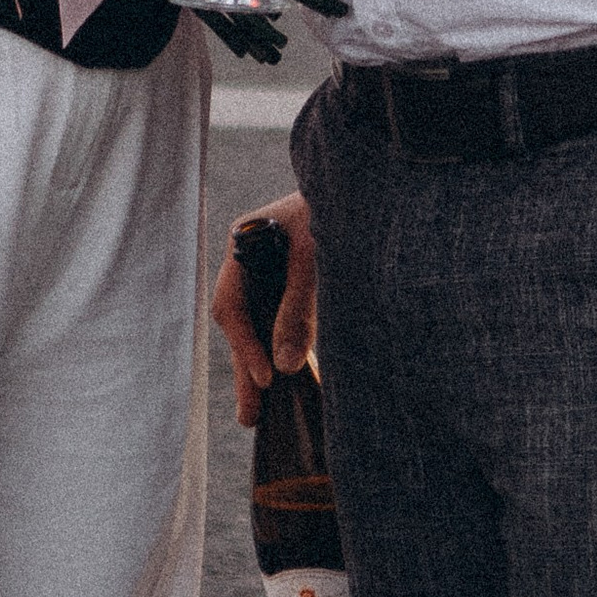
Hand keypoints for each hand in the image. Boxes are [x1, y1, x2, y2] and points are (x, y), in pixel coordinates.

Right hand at [212, 191, 315, 427]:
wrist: (364, 180)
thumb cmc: (333, 208)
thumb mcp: (314, 255)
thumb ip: (297, 308)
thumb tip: (284, 366)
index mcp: (245, 241)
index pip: (232, 304)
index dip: (246, 346)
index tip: (267, 378)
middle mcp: (252, 258)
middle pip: (242, 322)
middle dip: (247, 368)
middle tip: (250, 416)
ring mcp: (271, 269)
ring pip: (260, 325)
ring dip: (262, 364)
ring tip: (258, 411)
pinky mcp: (294, 280)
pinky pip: (280, 320)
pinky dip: (283, 348)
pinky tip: (289, 377)